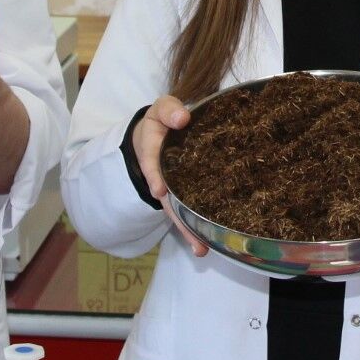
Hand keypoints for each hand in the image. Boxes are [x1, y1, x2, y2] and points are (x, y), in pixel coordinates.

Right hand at [130, 95, 209, 257]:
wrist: (163, 131)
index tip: (159, 189)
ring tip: (201, 249)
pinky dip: (197, 228)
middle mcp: (162, 176)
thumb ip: (169, 110)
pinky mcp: (187, 194)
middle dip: (178, 218)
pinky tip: (207, 246)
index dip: (155, 176)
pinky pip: (191, 211)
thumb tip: (183, 117)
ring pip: (179, 212)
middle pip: (167, 200)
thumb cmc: (164, 120)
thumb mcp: (162, 109)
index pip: (152, 165)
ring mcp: (174, 188)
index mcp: (154, 153)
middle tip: (191, 235)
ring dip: (189, 231)